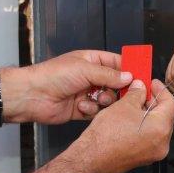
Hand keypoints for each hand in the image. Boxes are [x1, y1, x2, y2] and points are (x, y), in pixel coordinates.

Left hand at [3, 50, 132, 124]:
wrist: (33, 95)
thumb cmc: (53, 75)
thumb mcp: (85, 69)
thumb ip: (109, 74)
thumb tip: (129, 76)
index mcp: (91, 61)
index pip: (116, 62)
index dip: (129, 69)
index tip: (141, 78)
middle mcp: (90, 77)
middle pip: (114, 84)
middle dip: (117, 90)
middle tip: (121, 94)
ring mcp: (86, 93)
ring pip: (107, 99)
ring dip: (103, 101)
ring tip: (96, 99)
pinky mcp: (81, 109)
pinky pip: (96, 111)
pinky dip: (91, 110)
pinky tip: (81, 107)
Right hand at [74, 80, 173, 172]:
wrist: (92, 158)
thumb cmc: (106, 136)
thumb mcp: (123, 106)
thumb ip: (136, 93)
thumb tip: (140, 87)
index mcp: (161, 128)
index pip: (171, 104)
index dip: (161, 90)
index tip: (152, 84)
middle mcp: (162, 143)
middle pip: (165, 116)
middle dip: (153, 102)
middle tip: (141, 92)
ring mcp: (154, 153)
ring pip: (157, 127)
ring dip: (148, 114)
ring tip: (133, 105)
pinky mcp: (144, 157)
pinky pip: (149, 138)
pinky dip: (143, 126)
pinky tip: (130, 119)